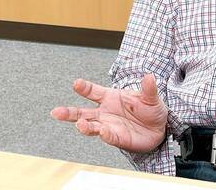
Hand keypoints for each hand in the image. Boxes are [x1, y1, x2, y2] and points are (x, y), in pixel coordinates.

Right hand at [51, 74, 167, 152]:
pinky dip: (105, 134)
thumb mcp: (151, 97)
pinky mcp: (116, 138)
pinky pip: (108, 136)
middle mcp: (105, 112)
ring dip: (84, 126)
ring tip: (80, 125)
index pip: (93, 91)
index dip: (84, 87)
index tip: (76, 83)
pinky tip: (102, 132)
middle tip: (57, 112)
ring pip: (90, 126)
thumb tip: (150, 76)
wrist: (159, 129)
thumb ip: (148, 88)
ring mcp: (108, 125)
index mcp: (110, 97)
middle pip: (82, 112)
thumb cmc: (150, 109)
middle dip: (69, 113)